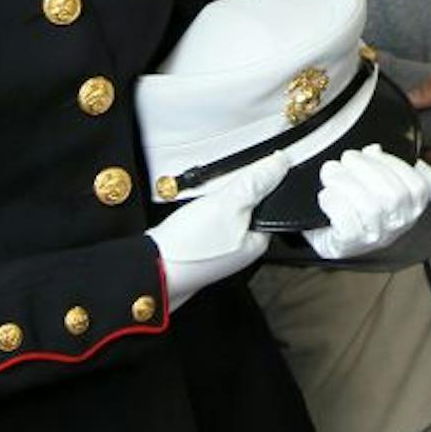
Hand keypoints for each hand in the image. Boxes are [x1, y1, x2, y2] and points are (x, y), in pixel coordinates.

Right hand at [145, 150, 287, 309]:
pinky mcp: (199, 244)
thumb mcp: (229, 204)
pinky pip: (208, 217)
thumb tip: (281, 163)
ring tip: (204, 197)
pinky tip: (193, 206)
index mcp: (257, 242)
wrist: (149, 268)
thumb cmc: (190, 248)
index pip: (273, 204)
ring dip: (216, 197)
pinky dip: (202, 207)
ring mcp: (219, 247)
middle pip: (248, 205)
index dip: (265, 180)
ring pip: (226, 210)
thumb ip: (257, 182)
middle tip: (220, 186)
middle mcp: (240, 248)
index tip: (254, 166)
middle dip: (236, 189)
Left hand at [302, 144, 430, 258]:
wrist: (329, 225)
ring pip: (368, 207)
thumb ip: (424, 176)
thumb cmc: (366, 196)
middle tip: (346, 158)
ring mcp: (374, 238)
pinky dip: (333, 201)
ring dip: (345, 182)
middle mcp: (398, 226)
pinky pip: (346, 221)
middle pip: (391, 195)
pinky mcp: (347, 245)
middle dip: (365, 170)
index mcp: (414, 207)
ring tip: (331, 172)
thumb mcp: (396, 179)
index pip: (416, 186)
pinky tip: (327, 195)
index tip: (372, 152)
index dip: (392, 165)